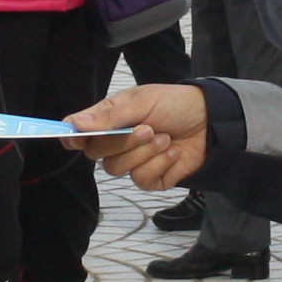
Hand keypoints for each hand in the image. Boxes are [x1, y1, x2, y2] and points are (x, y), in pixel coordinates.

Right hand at [70, 84, 211, 188]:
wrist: (210, 122)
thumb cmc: (174, 104)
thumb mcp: (142, 101)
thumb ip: (109, 115)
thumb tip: (74, 124)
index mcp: (109, 120)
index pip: (78, 133)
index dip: (72, 137)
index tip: (75, 139)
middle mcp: (115, 143)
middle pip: (96, 154)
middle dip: (123, 142)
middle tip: (148, 128)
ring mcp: (132, 163)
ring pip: (118, 169)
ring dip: (144, 153)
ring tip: (165, 138)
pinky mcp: (150, 179)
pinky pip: (142, 180)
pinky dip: (159, 164)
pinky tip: (172, 152)